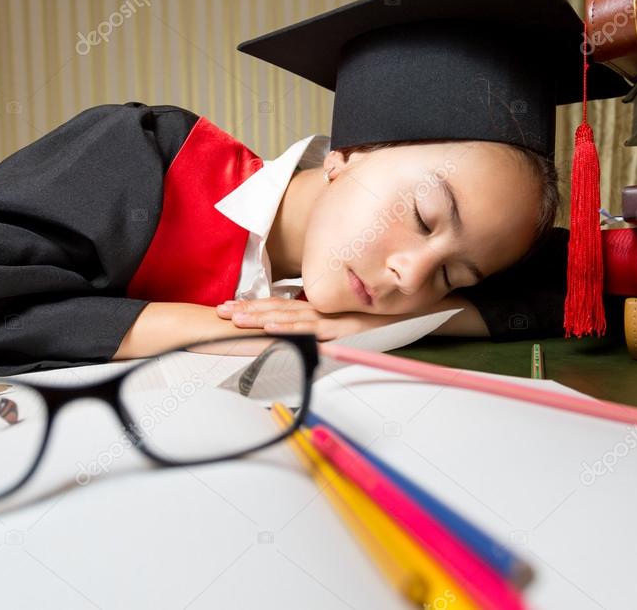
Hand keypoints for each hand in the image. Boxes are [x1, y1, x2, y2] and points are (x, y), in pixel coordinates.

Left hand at [216, 297, 403, 340]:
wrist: (416, 314)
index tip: (229, 306)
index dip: (254, 305)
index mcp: (320, 308)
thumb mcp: (350, 320)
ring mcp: (331, 320)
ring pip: (288, 318)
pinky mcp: (342, 331)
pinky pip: (311, 331)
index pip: (280, 306)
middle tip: (219, 311)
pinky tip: (270, 329)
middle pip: (277, 309)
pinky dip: (289, 330)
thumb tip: (306, 326)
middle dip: (247, 310)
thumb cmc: (385, 318)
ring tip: (234, 319)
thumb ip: (327, 322)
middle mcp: (322, 311)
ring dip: (259, 318)